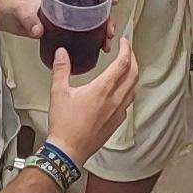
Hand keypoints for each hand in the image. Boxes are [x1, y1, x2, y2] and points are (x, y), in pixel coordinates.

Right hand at [47, 27, 142, 163]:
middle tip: (127, 51)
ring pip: (133, 89)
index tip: (124, 41)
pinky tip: (120, 91)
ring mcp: (117, 112)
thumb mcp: (58, 92)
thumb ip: (61, 69)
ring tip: (126, 68)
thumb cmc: (64, 124)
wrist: (69, 150)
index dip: (126, 49)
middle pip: (134, 74)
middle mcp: (114, 100)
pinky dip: (128, 91)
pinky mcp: (116, 122)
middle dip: (133, 59)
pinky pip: (128, 103)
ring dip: (133, 75)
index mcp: (102, 89)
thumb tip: (62, 53)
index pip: (122, 63)